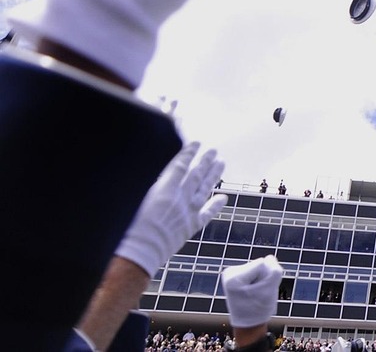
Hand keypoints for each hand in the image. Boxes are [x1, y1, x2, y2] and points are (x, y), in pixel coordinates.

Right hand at [115, 142, 226, 275]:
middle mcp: (180, 199)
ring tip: (221, 163)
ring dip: (213, 176)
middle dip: (205, 161)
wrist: (135, 256)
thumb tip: (155, 172)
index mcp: (164, 190)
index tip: (197, 143)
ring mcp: (187, 213)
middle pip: (196, 175)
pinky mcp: (190, 228)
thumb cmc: (126, 228)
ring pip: (205, 190)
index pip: (180, 165)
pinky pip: (207, 214)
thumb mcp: (132, 198)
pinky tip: (224, 198)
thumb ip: (147, 184)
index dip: (189, 153)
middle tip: (213, 151)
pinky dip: (216, 205)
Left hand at [222, 255, 282, 327]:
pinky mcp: (234, 275)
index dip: (266, 277)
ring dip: (260, 280)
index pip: (261, 264)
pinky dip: (256, 280)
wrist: (248, 325)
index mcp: (233, 277)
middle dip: (263, 278)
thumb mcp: (270, 289)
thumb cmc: (258, 309)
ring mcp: (230, 274)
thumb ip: (275, 270)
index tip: (259, 292)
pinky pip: (254, 270)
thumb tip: (270, 258)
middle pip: (258, 264)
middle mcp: (229, 273)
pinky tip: (251, 291)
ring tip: (254, 294)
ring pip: (257, 267)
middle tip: (256, 294)